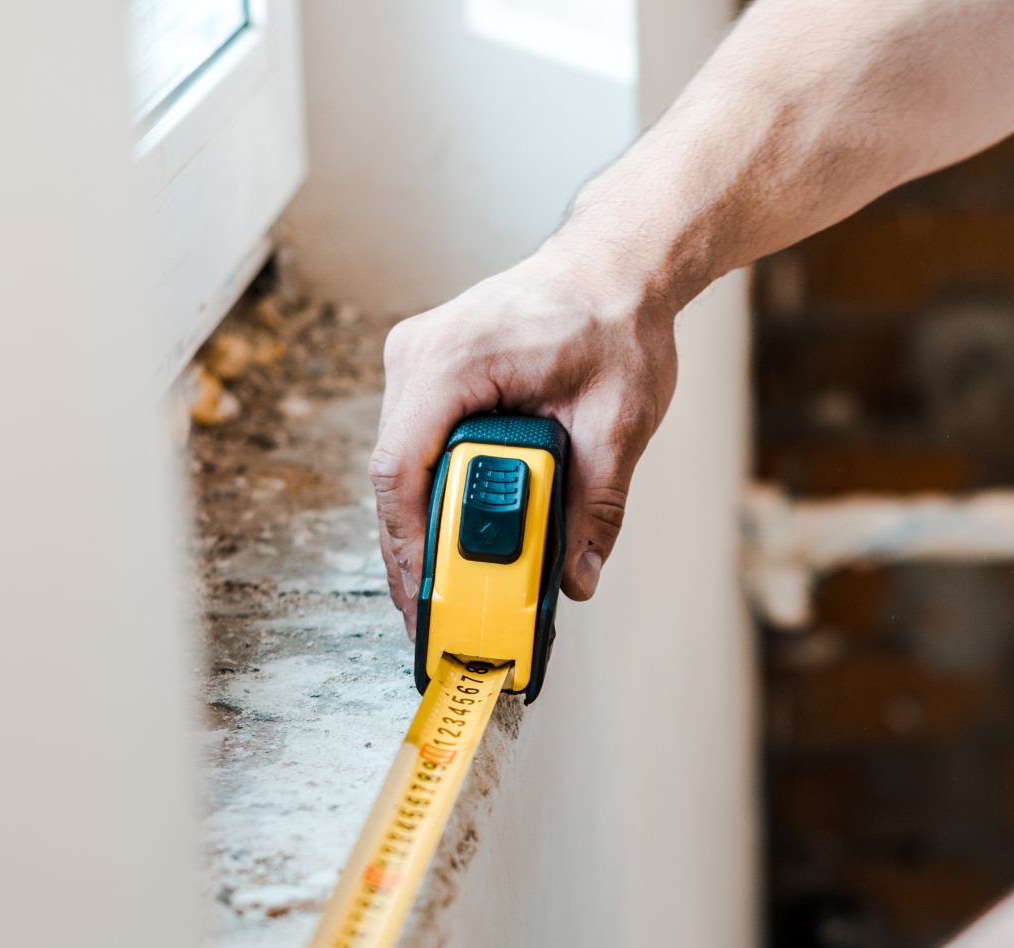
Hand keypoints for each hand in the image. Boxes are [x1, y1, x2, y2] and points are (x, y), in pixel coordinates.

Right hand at [370, 241, 681, 630]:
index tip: (425, 597)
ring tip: (447, 589)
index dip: (406, 544)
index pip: (400, 468)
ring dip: (423, 527)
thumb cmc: (614, 321)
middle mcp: (419, 356)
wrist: (613, 267)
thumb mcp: (619, 421)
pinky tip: (457, 539)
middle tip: (435, 614)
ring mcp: (417, 363)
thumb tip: (579, 576)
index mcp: (453, 359)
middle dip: (412, 552)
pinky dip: (436, 496)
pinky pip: (418, 449)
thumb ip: (597, 503)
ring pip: (402, 466)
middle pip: (394, 477)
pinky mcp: (429, 375)